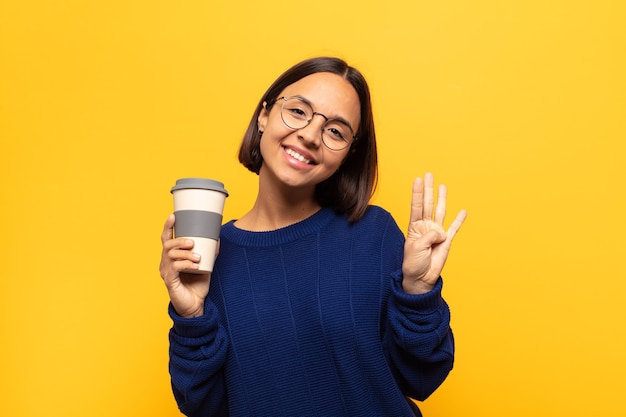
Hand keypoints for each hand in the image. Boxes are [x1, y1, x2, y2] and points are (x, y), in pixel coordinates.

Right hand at [159, 214, 212, 317]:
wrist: (195, 305)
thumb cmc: (197, 285)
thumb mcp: (206, 265)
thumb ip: (210, 252)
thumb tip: (217, 237)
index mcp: (172, 257)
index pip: (166, 239)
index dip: (168, 227)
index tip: (173, 216)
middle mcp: (165, 263)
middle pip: (167, 245)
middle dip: (179, 240)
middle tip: (192, 242)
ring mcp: (166, 272)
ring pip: (171, 255)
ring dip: (185, 253)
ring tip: (197, 256)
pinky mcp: (169, 281)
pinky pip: (174, 268)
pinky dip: (185, 264)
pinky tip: (195, 265)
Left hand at [402, 173, 466, 293]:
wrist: (420, 278)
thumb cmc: (413, 263)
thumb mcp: (416, 247)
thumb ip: (429, 236)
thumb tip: (441, 233)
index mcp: (414, 227)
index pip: (416, 206)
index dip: (417, 193)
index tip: (417, 179)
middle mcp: (425, 227)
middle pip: (428, 204)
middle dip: (429, 189)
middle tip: (429, 175)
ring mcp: (436, 233)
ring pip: (440, 212)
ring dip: (442, 198)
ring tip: (442, 186)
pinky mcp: (446, 241)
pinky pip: (454, 228)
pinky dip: (459, 220)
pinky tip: (463, 211)